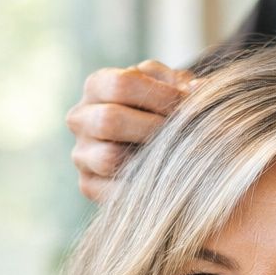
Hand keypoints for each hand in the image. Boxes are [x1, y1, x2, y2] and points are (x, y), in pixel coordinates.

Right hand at [67, 60, 194, 201]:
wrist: (148, 144)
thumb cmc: (159, 108)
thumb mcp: (168, 87)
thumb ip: (179, 84)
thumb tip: (195, 90)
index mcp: (96, 86)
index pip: (120, 85)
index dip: (159, 95)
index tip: (187, 105)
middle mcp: (80, 118)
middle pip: (109, 120)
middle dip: (152, 128)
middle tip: (182, 133)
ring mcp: (81, 154)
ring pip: (108, 158)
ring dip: (148, 158)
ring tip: (174, 155)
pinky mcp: (88, 185)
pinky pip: (112, 190)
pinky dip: (142, 186)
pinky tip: (164, 178)